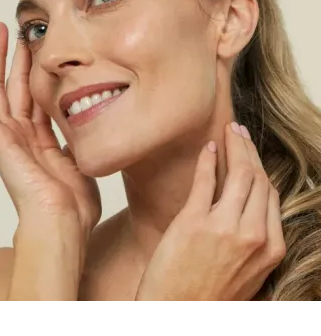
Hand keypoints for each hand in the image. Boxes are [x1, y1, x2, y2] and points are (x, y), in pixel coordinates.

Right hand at [0, 22, 100, 243]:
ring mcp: (7, 136)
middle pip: (16, 86)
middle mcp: (21, 134)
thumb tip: (82, 130)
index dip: (36, 72)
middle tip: (17, 31)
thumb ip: (74, 143)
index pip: (35, 96)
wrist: (63, 223)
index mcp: (40, 140)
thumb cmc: (73, 204)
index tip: (39, 49)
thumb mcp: (79, 162)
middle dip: (17, 57)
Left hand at [135, 122, 285, 301]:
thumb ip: (254, 239)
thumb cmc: (209, 296)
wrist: (177, 315)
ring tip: (229, 132)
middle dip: (250, 150)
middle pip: (258, 178)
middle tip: (240, 132)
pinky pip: (205, 179)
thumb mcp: (248, 272)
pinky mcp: (193, 221)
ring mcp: (224, 226)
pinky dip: (207, 159)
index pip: (270, 194)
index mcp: (270, 248)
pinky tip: (207, 147)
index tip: (253, 153)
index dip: (262, 168)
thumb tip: (250, 207)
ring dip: (234, 146)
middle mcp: (252, 234)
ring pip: (238, 173)